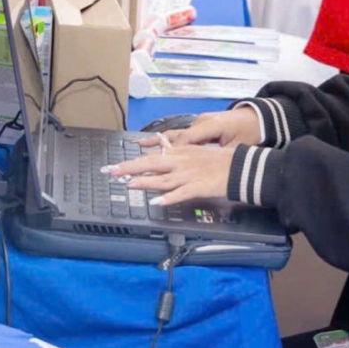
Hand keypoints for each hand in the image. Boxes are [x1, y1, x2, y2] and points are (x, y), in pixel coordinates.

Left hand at [108, 143, 236, 206]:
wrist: (237, 167)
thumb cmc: (216, 160)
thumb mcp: (193, 150)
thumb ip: (176, 150)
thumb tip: (161, 146)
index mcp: (178, 153)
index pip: (151, 157)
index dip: (132, 162)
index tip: (115, 166)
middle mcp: (180, 162)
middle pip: (150, 164)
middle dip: (129, 168)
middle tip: (111, 172)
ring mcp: (187, 175)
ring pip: (162, 179)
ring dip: (144, 182)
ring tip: (128, 185)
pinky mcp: (197, 187)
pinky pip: (180, 193)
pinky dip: (168, 198)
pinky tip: (156, 201)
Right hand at [140, 109, 259, 149]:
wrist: (257, 117)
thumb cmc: (249, 131)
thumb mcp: (237, 145)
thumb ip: (220, 154)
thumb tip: (208, 163)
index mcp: (208, 126)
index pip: (185, 140)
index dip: (171, 150)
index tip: (157, 160)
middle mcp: (200, 123)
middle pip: (174, 136)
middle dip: (156, 145)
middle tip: (137, 149)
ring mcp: (200, 123)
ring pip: (176, 135)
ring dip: (159, 142)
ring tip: (141, 146)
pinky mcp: (202, 125)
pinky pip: (183, 135)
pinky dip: (170, 142)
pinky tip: (159, 146)